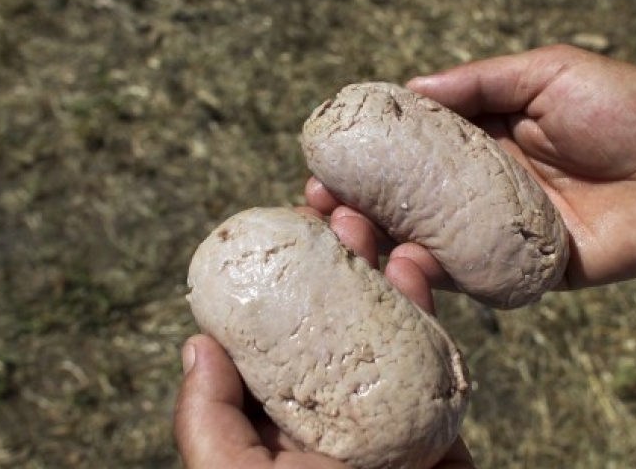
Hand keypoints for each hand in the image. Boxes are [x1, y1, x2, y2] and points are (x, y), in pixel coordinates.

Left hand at [174, 209, 475, 468]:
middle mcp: (332, 414)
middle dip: (334, 262)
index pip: (274, 338)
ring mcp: (389, 418)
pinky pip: (436, 363)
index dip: (277, 278)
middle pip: (333, 323)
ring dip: (383, 272)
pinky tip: (417, 265)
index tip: (282, 225)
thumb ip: (209, 425)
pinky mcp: (438, 427)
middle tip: (332, 209)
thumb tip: (197, 342)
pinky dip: (429, 313)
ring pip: (386, 330)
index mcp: (277, 425)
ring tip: (376, 225)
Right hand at [307, 45, 635, 288]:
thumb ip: (479, 83)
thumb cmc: (628, 108)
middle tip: (320, 207)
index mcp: (486, 141)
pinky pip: (474, 279)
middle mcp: (485, 190)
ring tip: (346, 235)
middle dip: (359, 207)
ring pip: (430, 244)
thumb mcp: (547, 71)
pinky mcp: (527, 274)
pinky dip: (436, 276)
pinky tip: (401, 265)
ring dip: (383, 243)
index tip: (324, 159)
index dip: (367, 158)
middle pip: (409, 203)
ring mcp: (502, 235)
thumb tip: (408, 88)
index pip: (411, 153)